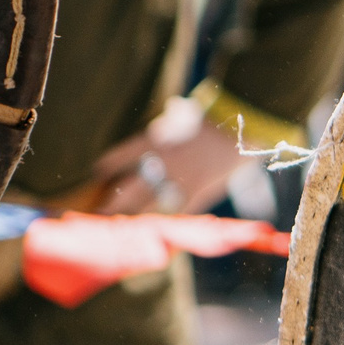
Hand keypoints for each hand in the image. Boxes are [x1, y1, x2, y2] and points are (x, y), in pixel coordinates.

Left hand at [91, 98, 243, 215]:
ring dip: (134, 219)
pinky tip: (160, 228)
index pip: (119, 157)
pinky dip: (169, 221)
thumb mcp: (184, 115)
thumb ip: (168, 127)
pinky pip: (177, 212)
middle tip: (100, 213)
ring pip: (147, 208)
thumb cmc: (214, 116)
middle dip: (110, 205)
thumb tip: (163, 122)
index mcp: (155, 141)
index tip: (99, 172)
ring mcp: (179, 182)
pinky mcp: (198, 194)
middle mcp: (162, 164)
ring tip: (123, 228)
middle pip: (126, 191)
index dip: (106, 166)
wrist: (245, 123)